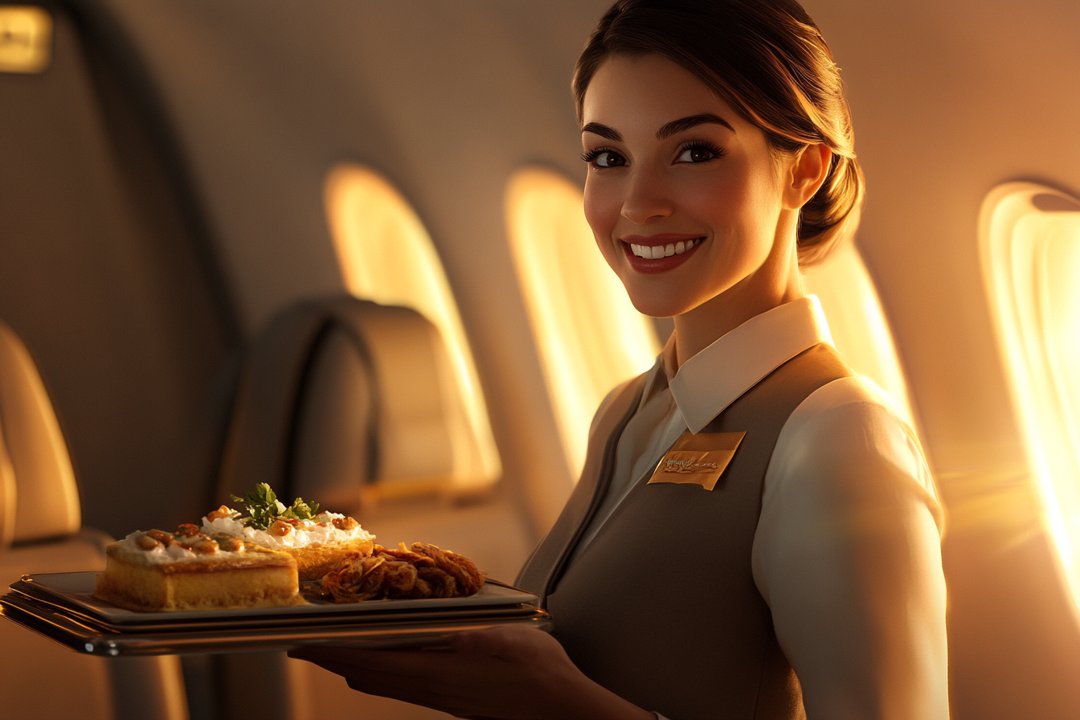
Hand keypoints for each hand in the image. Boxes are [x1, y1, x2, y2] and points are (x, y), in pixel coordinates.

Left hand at [288, 624, 652, 719]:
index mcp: (436, 672)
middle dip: (333, 659)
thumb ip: (461, 628)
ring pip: (382, 684)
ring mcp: (440, 696)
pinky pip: (402, 685)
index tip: (300, 642)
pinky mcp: (451, 699)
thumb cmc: (536, 671)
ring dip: (355, 664)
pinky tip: (390, 656)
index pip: (368, 661)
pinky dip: (381, 669)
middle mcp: (430, 689)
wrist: (559, 707)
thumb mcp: (500, 636)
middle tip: (307, 643)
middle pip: (367, 677)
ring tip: (339, 646)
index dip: (331, 651)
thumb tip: (429, 619)